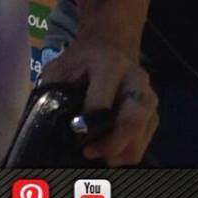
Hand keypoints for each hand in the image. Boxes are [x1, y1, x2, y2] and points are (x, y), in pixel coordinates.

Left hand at [40, 39, 157, 164]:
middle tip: (88, 152)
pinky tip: (108, 150)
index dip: (87, 125)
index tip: (75, 137)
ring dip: (118, 153)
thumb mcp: (60, 67)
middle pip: (132, 122)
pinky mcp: (154, 113)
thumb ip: (53, 92)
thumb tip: (44, 125)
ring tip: (96, 152)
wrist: (109, 44)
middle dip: (110, 145)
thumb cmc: (79, 60)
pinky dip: (126, 152)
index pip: (102, 104)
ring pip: (140, 137)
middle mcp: (136, 80)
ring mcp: (149, 97)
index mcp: (110, 64)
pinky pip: (144, 142)